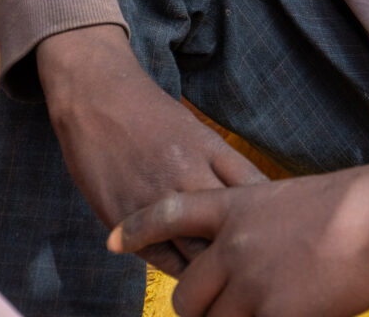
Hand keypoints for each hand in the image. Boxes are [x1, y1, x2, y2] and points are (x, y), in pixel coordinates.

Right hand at [37, 27, 262, 276]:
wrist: (96, 97)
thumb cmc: (148, 112)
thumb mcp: (193, 128)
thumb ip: (217, 163)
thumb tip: (248, 198)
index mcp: (208, 146)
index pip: (253, 186)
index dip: (268, 210)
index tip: (273, 223)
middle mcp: (187, 172)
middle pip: (230, 224)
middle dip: (242, 241)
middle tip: (250, 254)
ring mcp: (155, 196)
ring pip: (197, 250)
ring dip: (210, 262)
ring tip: (220, 269)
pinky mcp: (125, 217)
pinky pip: (161, 257)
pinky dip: (178, 267)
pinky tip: (188, 270)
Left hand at [109, 142, 368, 316]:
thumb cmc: (355, 203)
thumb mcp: (292, 200)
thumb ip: (258, 226)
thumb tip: (240, 257)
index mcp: (240, 204)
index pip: (171, 212)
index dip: (138, 228)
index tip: (113, 240)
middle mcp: (235, 242)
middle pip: (186, 293)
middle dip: (195, 311)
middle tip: (214, 314)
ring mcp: (253, 281)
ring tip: (258, 311)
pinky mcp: (276, 312)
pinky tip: (287, 314)